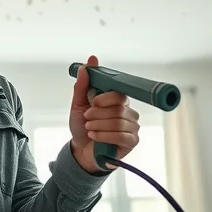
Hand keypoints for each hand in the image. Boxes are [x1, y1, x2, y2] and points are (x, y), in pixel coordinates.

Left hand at [69, 55, 140, 173]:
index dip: (105, 97)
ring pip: (119, 122)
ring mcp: (132, 127)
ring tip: (89, 129)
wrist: (81, 149)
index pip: (119, 94)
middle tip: (87, 119)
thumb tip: (90, 61)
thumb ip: (83, 84)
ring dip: (99, 126)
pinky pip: (121, 136)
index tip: (93, 102)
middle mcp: (128, 112)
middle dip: (98, 114)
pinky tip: (95, 137)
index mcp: (118, 100)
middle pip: (118, 109)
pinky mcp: (132, 141)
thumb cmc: (82, 126)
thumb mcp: (78, 104)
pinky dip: (104, 136)